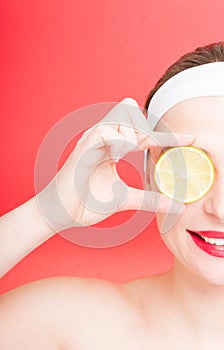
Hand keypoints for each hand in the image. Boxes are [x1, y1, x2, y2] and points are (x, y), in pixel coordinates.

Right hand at [36, 98, 194, 230]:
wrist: (61, 213)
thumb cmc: (87, 203)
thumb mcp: (125, 199)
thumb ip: (149, 199)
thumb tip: (177, 205)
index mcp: (113, 149)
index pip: (144, 137)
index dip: (167, 137)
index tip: (190, 139)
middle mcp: (104, 141)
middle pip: (131, 117)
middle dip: (149, 129)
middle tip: (163, 143)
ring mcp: (92, 143)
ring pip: (119, 119)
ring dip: (134, 132)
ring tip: (135, 149)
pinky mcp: (82, 149)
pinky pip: (102, 133)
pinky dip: (117, 139)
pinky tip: (122, 151)